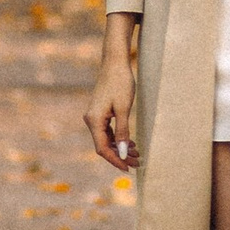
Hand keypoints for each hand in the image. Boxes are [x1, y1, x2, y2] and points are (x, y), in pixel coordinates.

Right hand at [86, 15, 140, 170]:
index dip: (115, 160)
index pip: (102, 148)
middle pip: (104, 145)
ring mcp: (95, 115)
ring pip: (107, 139)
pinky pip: (108, 130)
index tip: (128, 168)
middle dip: (120, 155)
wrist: (115, 61)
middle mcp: (91, 119)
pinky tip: (130, 141)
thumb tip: (121, 153)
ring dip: (121, 147)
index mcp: (94, 120)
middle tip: (138, 162)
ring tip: (137, 153)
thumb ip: (122, 132)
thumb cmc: (120, 82)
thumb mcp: (123, 109)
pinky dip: (118, 137)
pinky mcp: (100, 111)